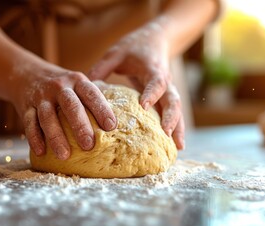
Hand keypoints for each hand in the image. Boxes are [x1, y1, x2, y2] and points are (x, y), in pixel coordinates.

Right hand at [11, 62, 116, 159]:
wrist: (26, 73)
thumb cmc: (63, 86)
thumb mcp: (78, 84)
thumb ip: (93, 99)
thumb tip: (119, 124)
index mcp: (77, 81)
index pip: (92, 94)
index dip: (102, 109)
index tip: (111, 126)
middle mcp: (59, 87)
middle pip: (70, 105)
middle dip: (80, 125)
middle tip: (89, 146)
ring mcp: (41, 96)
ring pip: (47, 116)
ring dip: (56, 136)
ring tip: (65, 155)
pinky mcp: (26, 106)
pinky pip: (29, 122)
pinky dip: (34, 138)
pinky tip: (41, 152)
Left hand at [88, 20, 184, 148]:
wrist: (155, 39)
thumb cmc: (133, 47)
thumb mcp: (116, 53)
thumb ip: (102, 67)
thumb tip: (85, 87)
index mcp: (152, 69)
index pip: (155, 82)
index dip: (151, 94)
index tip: (143, 107)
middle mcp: (165, 81)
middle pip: (173, 100)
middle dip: (171, 117)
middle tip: (165, 134)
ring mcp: (168, 90)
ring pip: (177, 109)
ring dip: (178, 128)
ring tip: (178, 147)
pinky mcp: (167, 97)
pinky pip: (175, 114)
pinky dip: (177, 129)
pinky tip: (177, 146)